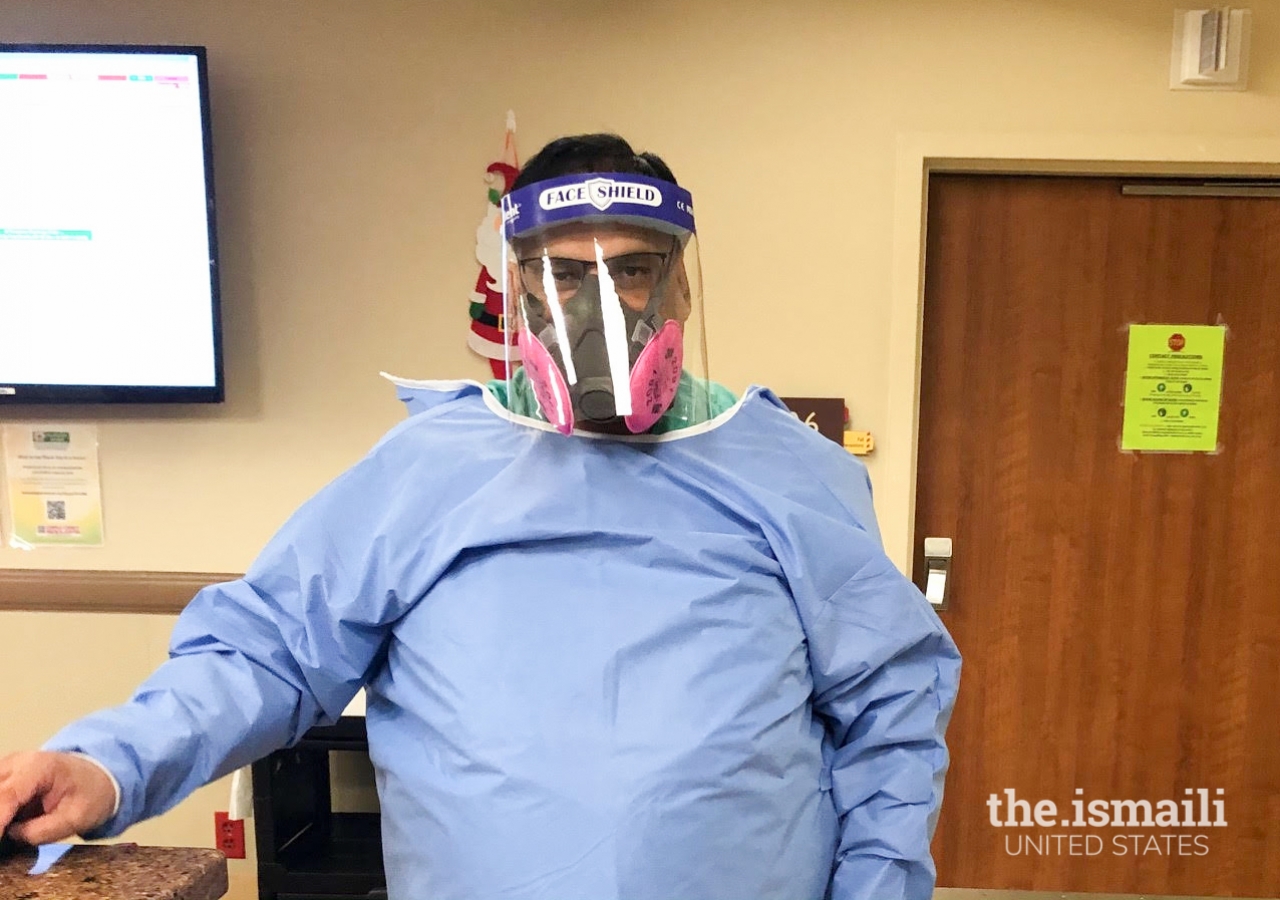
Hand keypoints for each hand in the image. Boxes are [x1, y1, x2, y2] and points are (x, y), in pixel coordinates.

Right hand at [0, 751, 115, 843]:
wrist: (100, 775)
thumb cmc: (91, 795)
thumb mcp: (76, 818)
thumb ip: (41, 831)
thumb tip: (8, 835)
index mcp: (39, 768)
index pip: (5, 797)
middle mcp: (17, 762)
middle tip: (5, 840)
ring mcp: (7, 767)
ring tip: (8, 833)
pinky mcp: (3, 777)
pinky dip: (0, 809)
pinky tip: (7, 826)